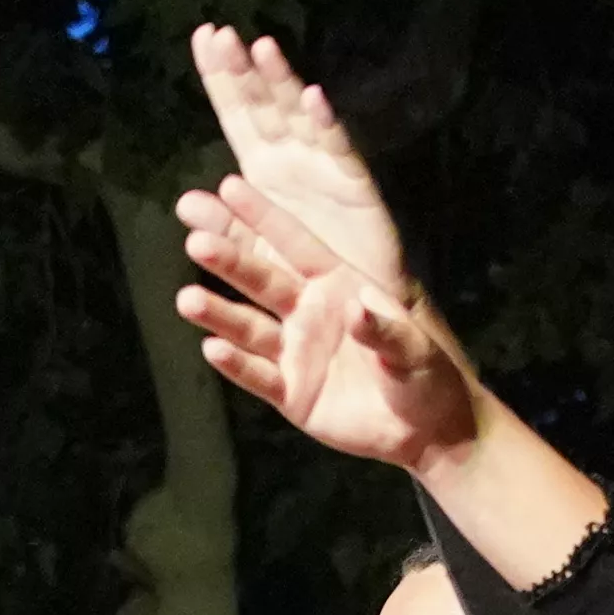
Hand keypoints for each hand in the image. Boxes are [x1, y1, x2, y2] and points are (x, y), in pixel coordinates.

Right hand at [169, 178, 486, 485]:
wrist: (424, 429)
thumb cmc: (426, 376)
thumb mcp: (414, 348)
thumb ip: (383, 329)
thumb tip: (354, 308)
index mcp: (338, 286)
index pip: (295, 244)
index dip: (264, 216)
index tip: (229, 186)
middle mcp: (309, 313)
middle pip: (263, 281)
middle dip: (230, 262)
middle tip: (196, 242)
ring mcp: (297, 353)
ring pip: (250, 329)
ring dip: (220, 314)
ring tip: (187, 300)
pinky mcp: (292, 393)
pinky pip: (258, 376)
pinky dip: (236, 365)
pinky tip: (212, 349)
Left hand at [184, 23, 420, 319]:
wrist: (356, 317)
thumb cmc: (303, 280)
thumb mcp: (253, 255)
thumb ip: (222, 229)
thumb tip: (186, 203)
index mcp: (263, 170)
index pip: (237, 114)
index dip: (221, 78)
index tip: (203, 36)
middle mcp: (292, 161)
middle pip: (263, 106)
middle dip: (244, 71)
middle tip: (222, 35)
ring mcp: (325, 169)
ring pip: (298, 118)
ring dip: (282, 84)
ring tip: (263, 50)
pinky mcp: (356, 187)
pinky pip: (339, 152)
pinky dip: (325, 125)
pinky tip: (312, 100)